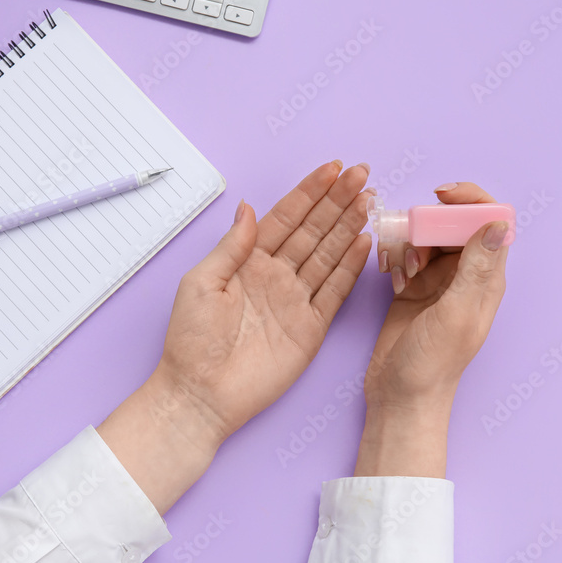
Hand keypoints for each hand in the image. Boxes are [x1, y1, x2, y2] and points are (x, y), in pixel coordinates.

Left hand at [99, 161, 373, 512]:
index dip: (309, 193)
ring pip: (328, 254)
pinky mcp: (310, 327)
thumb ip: (232, 246)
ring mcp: (295, 300)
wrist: (202, 393)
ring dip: (349, 227)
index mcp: (248, 261)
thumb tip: (248, 207)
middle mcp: (275, 275)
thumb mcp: (202, 283)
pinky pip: (335, 291)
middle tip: (362, 174)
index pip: (285, 218)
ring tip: (369, 200)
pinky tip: (365, 243)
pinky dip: (351, 268)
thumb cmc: (192, 340)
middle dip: (338, 201)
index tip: (333, 169)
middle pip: (314, 231)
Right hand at [356, 182, 509, 477]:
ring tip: (400, 267)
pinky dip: (395, 255)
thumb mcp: (456, 313)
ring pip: (428, 236)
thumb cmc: (432, 363)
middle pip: (455, 223)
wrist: (400, 396)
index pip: (492, 221)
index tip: (441, 195)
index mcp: (485, 278)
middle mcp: (465, 275)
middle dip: (430, 220)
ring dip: (409, 239)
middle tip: (411, 239)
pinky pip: (406, 253)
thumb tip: (497, 223)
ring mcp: (438, 281)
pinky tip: (390, 275)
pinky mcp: (412, 288)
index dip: (471, 200)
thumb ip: (475, 268)